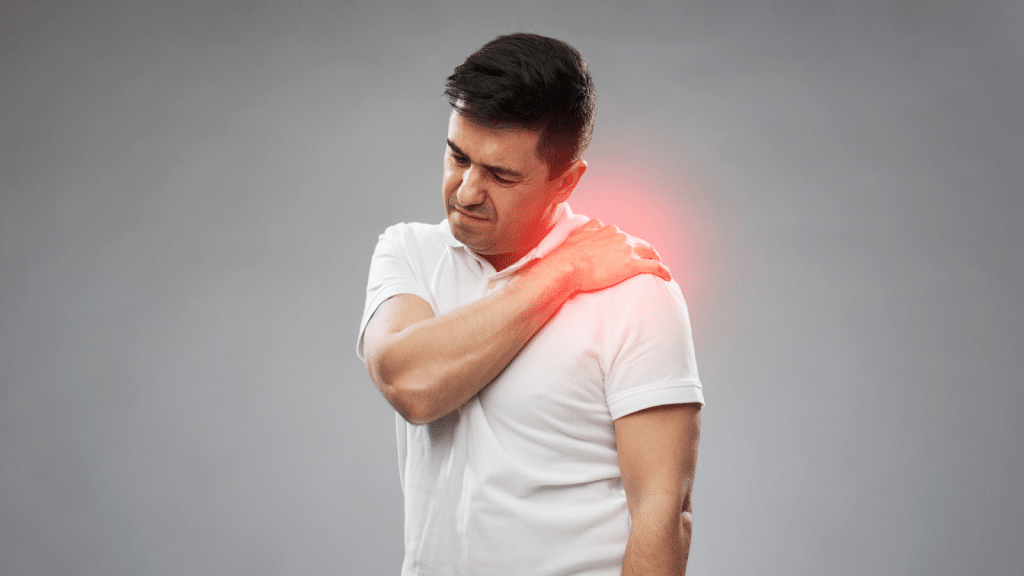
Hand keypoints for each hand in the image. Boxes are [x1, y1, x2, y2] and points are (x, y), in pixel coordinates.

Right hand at [539, 219, 670, 293]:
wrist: (567, 266)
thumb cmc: (566, 257)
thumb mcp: (573, 237)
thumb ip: (582, 233)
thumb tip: (581, 233)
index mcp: (604, 229)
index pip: (620, 234)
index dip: (625, 243)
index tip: (626, 249)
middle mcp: (618, 235)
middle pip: (637, 241)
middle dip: (643, 249)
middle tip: (647, 257)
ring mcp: (626, 249)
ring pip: (649, 251)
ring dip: (655, 257)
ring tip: (659, 265)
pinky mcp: (632, 265)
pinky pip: (654, 267)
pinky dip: (663, 271)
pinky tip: (667, 276)